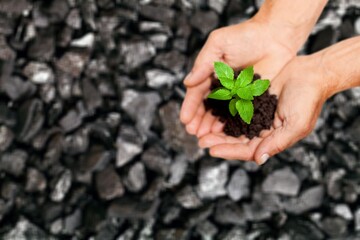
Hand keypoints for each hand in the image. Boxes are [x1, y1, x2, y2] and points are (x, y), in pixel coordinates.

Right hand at [180, 19, 294, 139]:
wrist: (275, 37)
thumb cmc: (245, 36)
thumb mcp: (218, 44)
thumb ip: (203, 64)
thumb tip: (187, 82)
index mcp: (209, 73)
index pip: (196, 93)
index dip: (190, 106)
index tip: (185, 119)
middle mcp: (220, 86)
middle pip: (206, 107)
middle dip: (198, 120)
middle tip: (193, 132)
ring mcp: (235, 94)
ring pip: (219, 113)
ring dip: (210, 125)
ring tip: (204, 136)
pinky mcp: (250, 99)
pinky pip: (237, 114)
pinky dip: (229, 124)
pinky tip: (222, 132)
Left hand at [199, 56, 327, 164]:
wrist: (311, 73)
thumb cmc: (308, 99)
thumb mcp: (295, 124)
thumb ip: (277, 143)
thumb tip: (258, 160)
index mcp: (272, 138)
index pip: (247, 150)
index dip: (229, 150)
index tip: (211, 150)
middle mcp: (262, 129)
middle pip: (236, 140)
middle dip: (218, 141)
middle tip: (200, 141)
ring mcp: (256, 115)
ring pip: (232, 126)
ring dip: (217, 129)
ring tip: (200, 129)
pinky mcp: (252, 100)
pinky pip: (234, 108)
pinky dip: (223, 112)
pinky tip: (210, 112)